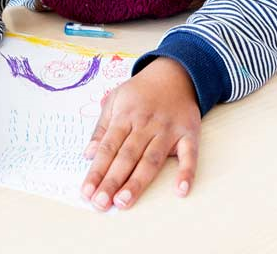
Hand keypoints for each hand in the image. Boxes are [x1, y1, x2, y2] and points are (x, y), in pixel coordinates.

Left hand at [81, 58, 200, 210]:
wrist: (175, 72)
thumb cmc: (141, 91)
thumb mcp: (115, 100)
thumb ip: (102, 128)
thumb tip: (88, 154)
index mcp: (125, 116)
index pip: (108, 147)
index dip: (96, 170)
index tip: (86, 191)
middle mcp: (146, 124)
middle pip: (126, 156)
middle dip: (112, 181)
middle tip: (100, 203)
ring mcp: (168, 130)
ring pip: (151, 159)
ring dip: (137, 181)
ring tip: (124, 201)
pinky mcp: (189, 133)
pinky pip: (190, 155)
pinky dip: (187, 172)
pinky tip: (180, 190)